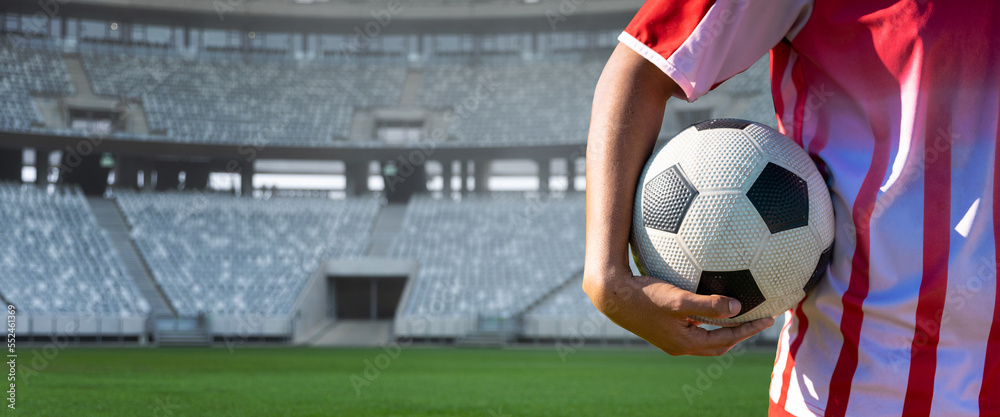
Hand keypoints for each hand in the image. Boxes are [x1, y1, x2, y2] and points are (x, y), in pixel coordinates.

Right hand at [584, 267, 774, 355]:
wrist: (612, 295)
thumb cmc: (644, 295)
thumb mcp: (678, 299)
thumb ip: (708, 305)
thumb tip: (737, 308)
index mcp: (685, 342)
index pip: (726, 340)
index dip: (748, 330)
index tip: (767, 318)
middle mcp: (679, 343)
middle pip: (718, 345)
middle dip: (739, 334)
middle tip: (758, 320)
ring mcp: (670, 336)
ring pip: (705, 336)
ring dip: (723, 328)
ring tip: (738, 313)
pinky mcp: (662, 325)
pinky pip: (692, 325)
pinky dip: (707, 319)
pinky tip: (707, 300)